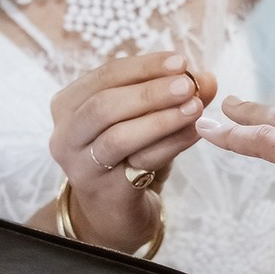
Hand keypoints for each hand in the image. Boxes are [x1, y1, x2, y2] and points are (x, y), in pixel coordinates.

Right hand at [49, 50, 217, 249]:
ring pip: (118, 137)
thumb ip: (174, 96)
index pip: (105, 76)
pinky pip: (139, 163)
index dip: (144, 67)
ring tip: (195, 108)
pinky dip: (171, 145)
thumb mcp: (145, 118)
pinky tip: (195, 133)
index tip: (181, 62)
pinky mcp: (104, 192)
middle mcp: (66, 135)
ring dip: (161, 120)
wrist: (113, 212)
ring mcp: (81, 166)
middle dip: (150, 92)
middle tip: (188, 85)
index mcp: (69, 106)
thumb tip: (208, 78)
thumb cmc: (127, 154)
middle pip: (104, 105)